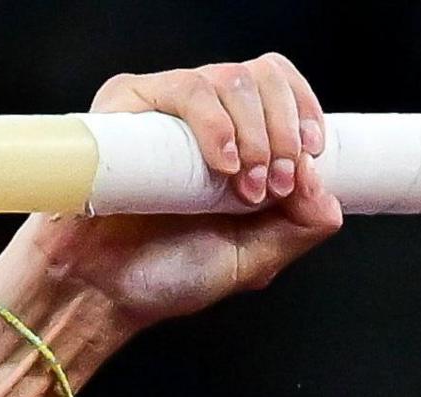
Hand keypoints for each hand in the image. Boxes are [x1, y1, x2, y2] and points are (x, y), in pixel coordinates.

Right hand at [0, 56, 346, 381]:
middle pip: (264, 76)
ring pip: (230, 80)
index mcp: (233, 140)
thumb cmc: (161, 277)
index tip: (309, 158)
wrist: (97, 296)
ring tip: (244, 185)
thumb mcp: (253, 260)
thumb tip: (324, 181)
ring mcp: (161, 110)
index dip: (305, 112)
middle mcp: (200, 118)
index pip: (281, 88)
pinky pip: (184, 88)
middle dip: (284, 129)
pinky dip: (214, 122)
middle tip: (274, 184)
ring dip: (256, 131)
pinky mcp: (124, 108)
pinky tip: (222, 163)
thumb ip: (301, 226)